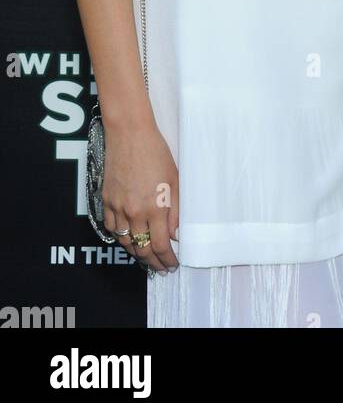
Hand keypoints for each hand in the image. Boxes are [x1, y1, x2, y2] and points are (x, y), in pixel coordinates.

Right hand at [102, 121, 179, 274]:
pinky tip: (129, 238)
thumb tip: (176, 234)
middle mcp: (135, 211)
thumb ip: (176, 210)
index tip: (172, 264)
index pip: (161, 245)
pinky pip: (112, 228)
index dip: (167, 259)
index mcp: (155, 206)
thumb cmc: (156, 152)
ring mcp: (118, 207)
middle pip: (142, 249)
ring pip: (125, 242)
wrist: (130, 134)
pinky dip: (122, 237)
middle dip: (153, 262)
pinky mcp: (106, 200)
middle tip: (160, 267)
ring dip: (136, 253)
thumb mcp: (175, 180)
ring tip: (147, 257)